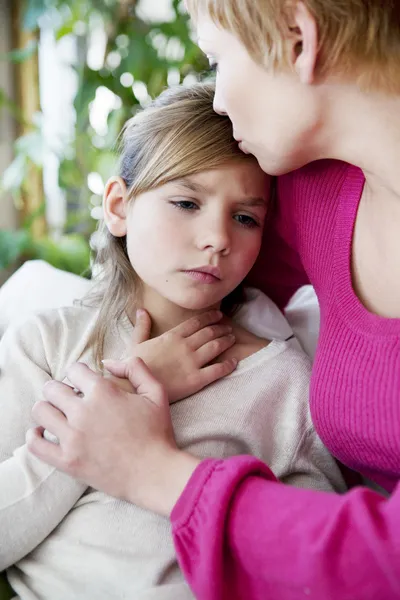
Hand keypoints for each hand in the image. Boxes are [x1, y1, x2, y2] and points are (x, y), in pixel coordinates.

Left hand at [27, 359, 199, 515]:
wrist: (154, 474)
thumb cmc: (157, 433)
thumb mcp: (156, 392)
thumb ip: (134, 368)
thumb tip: (107, 362)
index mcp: (103, 392)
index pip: (74, 370)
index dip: (80, 374)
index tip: (85, 383)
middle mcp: (83, 412)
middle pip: (52, 388)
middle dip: (60, 389)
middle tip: (70, 398)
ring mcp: (73, 437)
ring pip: (40, 411)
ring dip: (47, 408)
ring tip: (58, 414)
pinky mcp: (67, 460)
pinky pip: (36, 445)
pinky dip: (35, 436)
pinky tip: (43, 433)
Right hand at [103, 309, 236, 402]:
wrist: (133, 389)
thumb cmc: (133, 367)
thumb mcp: (135, 343)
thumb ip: (141, 326)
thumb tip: (141, 310)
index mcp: (171, 336)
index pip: (196, 322)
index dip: (209, 318)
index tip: (218, 316)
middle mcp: (184, 346)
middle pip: (209, 332)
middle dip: (221, 328)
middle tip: (228, 328)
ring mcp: (191, 362)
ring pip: (216, 346)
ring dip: (226, 340)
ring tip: (232, 338)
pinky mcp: (196, 380)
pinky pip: (217, 370)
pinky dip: (228, 364)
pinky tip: (234, 361)